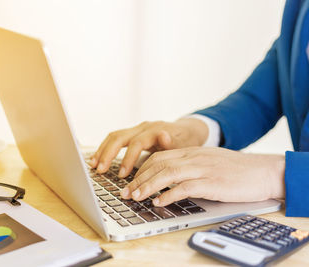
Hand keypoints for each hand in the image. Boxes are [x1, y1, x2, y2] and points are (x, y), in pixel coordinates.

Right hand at [89, 118, 208, 176]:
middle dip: (108, 154)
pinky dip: (105, 148)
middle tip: (101, 170)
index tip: (122, 175)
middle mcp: (143, 127)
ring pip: (114, 136)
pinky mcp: (132, 133)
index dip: (128, 159)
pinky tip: (98, 159)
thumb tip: (163, 136)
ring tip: (94, 166)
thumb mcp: (184, 145)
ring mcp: (137, 129)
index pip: (136, 143)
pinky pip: (115, 138)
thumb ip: (173, 143)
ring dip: (102, 151)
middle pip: (119, 137)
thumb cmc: (186, 141)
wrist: (188, 130)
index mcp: (155, 130)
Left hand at [120, 147, 284, 205]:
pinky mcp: (211, 182)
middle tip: (125, 192)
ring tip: (135, 197)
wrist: (264, 171)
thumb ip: (190, 166)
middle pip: (157, 164)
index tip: (130, 181)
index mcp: (192, 152)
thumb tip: (170, 179)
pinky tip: (159, 202)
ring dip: (147, 186)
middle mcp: (193, 158)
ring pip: (166, 174)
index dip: (141, 169)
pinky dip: (169, 195)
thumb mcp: (209, 161)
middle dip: (138, 178)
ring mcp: (202, 169)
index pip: (159, 157)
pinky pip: (184, 187)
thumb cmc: (237, 170)